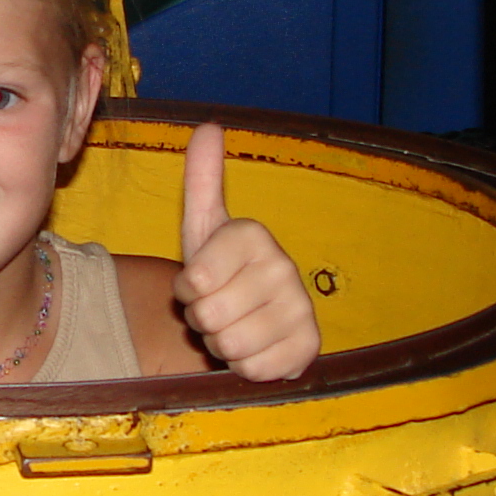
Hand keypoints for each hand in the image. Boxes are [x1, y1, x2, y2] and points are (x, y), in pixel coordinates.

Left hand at [175, 123, 320, 380]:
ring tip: (233, 325)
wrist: (254, 316)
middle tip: (216, 308)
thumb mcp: (204, 226)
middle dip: (202, 320)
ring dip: (221, 344)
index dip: (186, 291)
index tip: (199, 282)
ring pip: (230, 345)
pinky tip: (254, 346)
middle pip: (209, 316)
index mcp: (254, 235)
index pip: (195, 280)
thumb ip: (203, 179)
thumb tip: (209, 126)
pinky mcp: (310, 347)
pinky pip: (254, 369)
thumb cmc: (221, 270)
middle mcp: (284, 267)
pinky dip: (245, 366)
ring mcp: (301, 308)